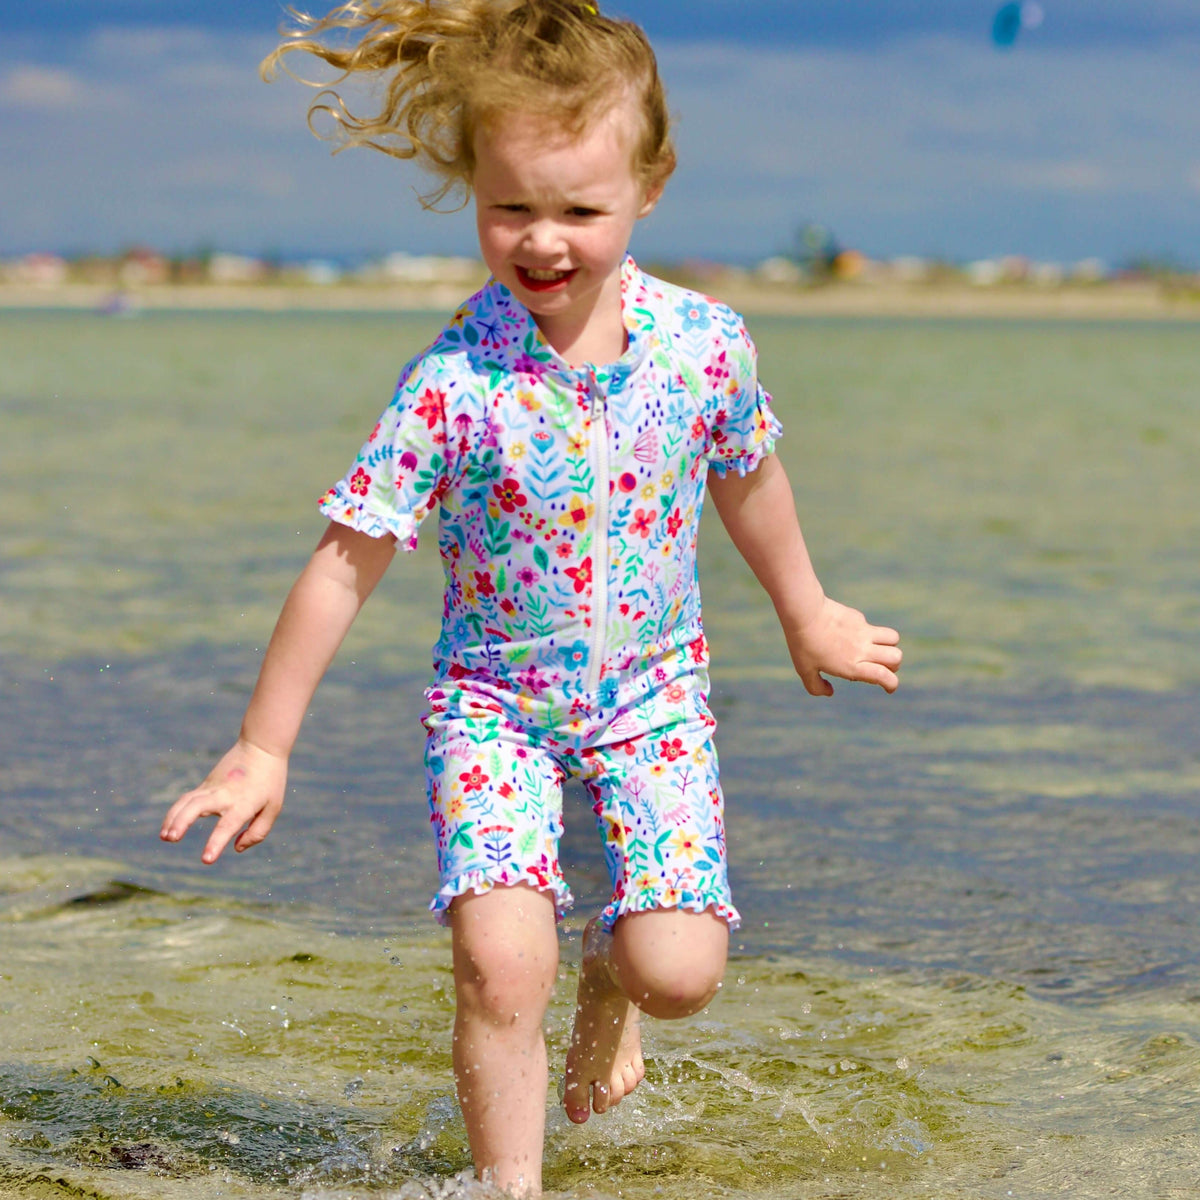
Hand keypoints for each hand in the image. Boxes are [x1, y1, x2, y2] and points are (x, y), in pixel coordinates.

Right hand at [160, 739, 286, 863]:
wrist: (260, 747)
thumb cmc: (270, 781)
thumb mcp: (273, 807)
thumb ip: (257, 832)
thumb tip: (236, 848)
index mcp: (244, 803)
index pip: (227, 826)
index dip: (216, 843)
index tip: (206, 859)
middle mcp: (224, 795)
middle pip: (197, 807)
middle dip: (182, 823)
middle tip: (171, 838)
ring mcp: (212, 788)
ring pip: (186, 802)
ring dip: (173, 818)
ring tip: (165, 837)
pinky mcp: (205, 785)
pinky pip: (186, 799)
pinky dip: (175, 812)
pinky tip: (169, 827)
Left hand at [783, 596, 901, 695]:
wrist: (804, 612)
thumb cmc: (803, 643)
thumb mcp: (804, 670)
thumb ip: (816, 687)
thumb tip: (830, 692)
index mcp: (852, 666)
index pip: (885, 676)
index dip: (892, 685)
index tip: (888, 687)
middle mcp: (862, 650)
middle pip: (896, 657)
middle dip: (894, 665)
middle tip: (879, 665)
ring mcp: (863, 632)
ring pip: (894, 638)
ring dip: (890, 645)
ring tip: (875, 648)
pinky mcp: (859, 618)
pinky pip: (873, 627)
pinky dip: (869, 633)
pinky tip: (849, 633)